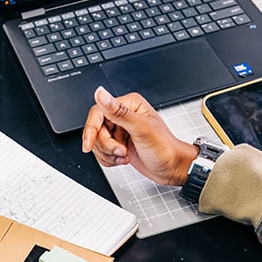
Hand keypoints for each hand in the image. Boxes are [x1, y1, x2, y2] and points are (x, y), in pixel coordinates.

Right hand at [81, 86, 197, 185]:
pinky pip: (102, 152)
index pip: (98, 112)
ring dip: (108, 154)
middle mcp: (123, 115)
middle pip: (96, 129)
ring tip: (125, 156)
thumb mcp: (142, 129)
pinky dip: (110, 159)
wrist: (173, 168)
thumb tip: (100, 93)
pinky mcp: (119, 144)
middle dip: (106, 146)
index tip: (89, 144)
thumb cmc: (165, 148)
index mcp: (129, 105)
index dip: (91, 129)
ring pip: (97, 142)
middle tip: (121, 151)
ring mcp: (120, 131)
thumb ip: (119, 112)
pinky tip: (123, 159)